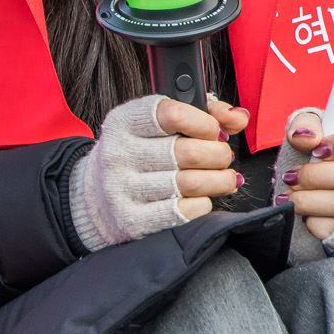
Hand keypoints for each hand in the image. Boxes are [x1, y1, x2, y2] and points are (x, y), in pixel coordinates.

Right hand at [69, 93, 246, 250]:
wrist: (95, 196)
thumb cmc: (138, 154)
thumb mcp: (158, 126)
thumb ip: (203, 114)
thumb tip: (238, 118)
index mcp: (123, 122)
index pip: (172, 114)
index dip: (205, 123)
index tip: (215, 132)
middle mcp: (118, 153)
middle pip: (188, 152)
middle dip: (219, 155)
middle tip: (222, 157)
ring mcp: (122, 188)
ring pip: (191, 184)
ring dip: (219, 181)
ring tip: (223, 178)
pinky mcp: (132, 220)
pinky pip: (185, 212)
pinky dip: (203, 205)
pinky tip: (200, 199)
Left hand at [278, 110, 333, 261]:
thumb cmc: (332, 162)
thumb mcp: (320, 134)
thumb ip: (307, 124)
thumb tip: (304, 137)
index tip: (318, 149)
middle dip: (315, 175)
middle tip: (292, 177)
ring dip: (309, 201)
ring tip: (291, 197)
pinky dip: (318, 225)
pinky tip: (307, 216)